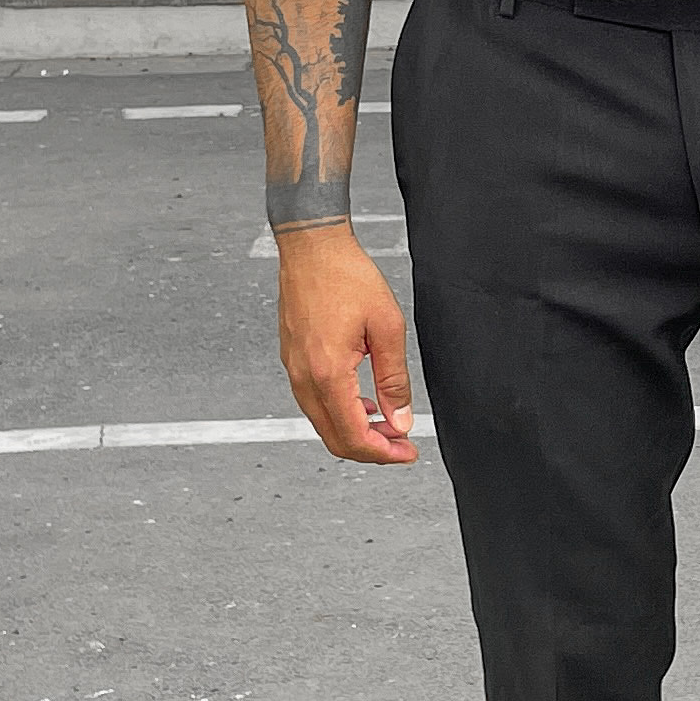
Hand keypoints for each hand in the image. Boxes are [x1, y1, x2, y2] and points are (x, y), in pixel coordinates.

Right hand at [275, 226, 416, 464]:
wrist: (312, 247)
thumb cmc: (346, 276)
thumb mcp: (386, 328)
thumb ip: (394, 379)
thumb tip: (400, 419)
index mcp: (328, 374)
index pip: (354, 436)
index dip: (384, 453)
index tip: (407, 451)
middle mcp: (304, 378)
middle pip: (335, 438)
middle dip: (371, 448)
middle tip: (401, 443)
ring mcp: (294, 370)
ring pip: (323, 422)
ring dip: (355, 430)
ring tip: (387, 421)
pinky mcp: (292, 360)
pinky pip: (314, 402)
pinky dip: (340, 412)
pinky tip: (362, 401)